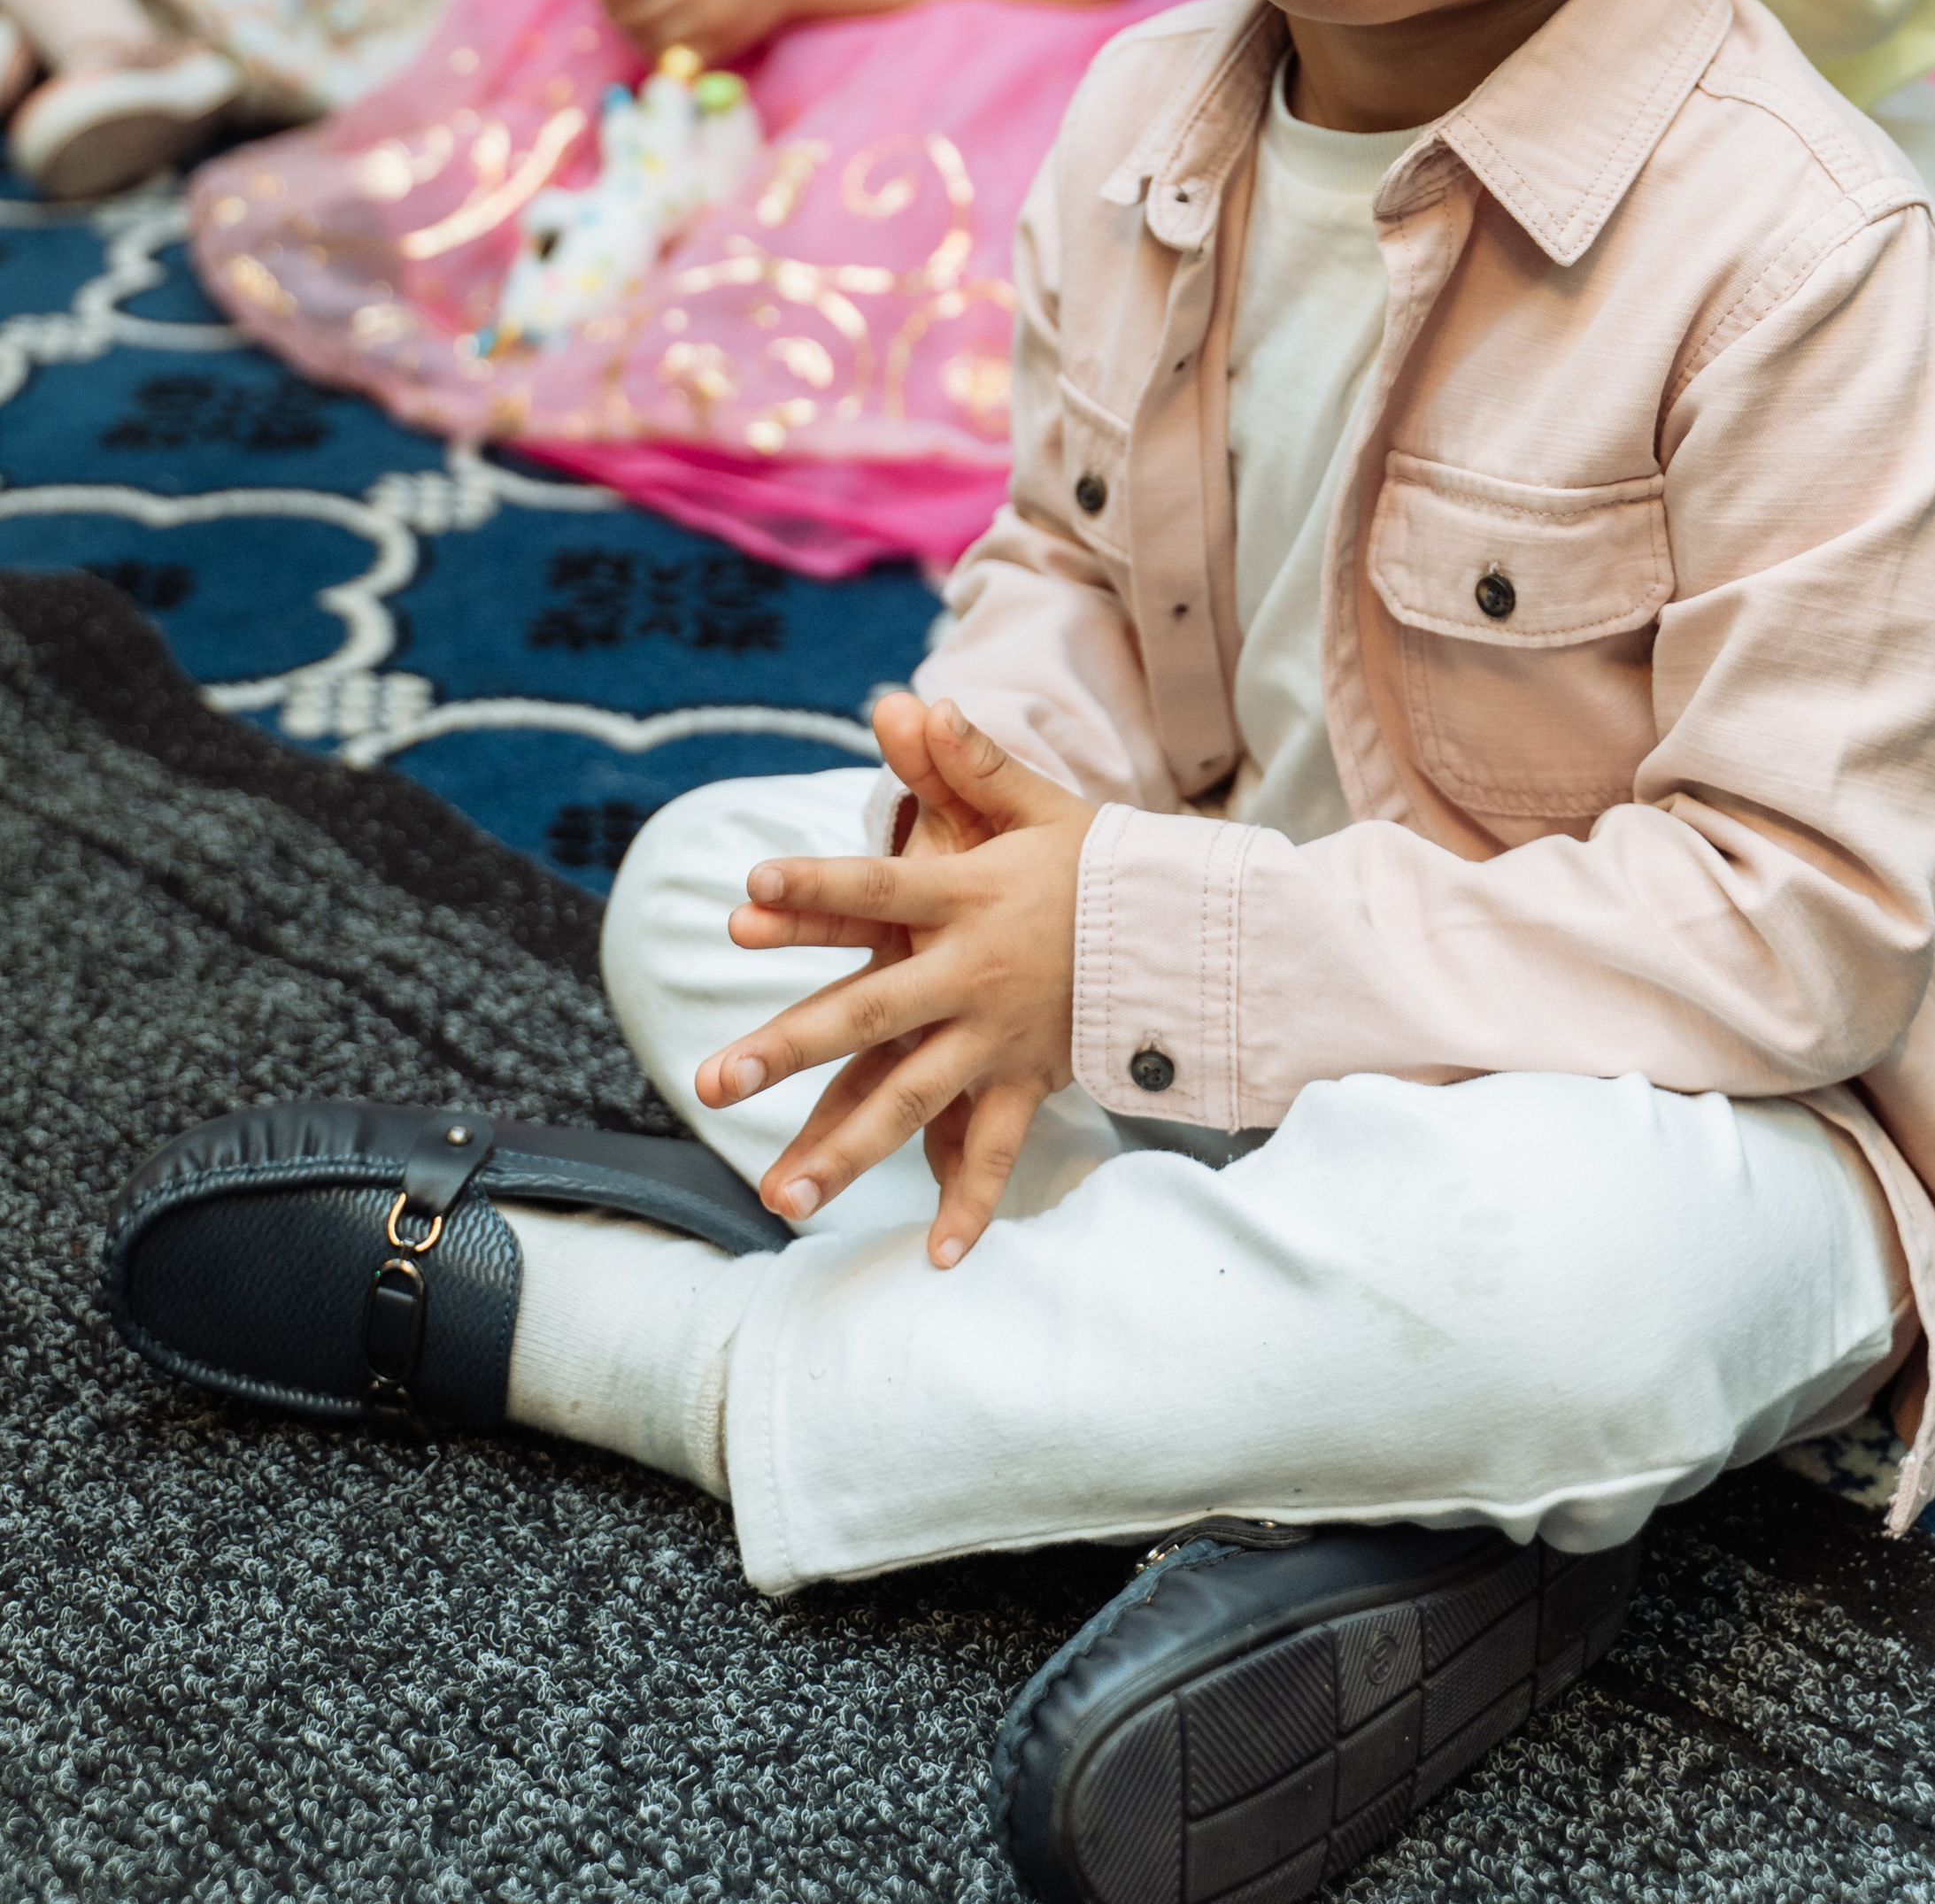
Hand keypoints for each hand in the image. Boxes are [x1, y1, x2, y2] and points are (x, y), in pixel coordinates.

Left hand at [692, 694, 1095, 1264]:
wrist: (1190, 929)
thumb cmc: (1098, 864)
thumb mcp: (1039, 806)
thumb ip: (970, 763)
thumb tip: (914, 704)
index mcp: (966, 900)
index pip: (876, 890)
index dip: (814, 889)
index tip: (746, 893)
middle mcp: (971, 975)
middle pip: (869, 1012)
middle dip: (788, 1046)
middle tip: (714, 1076)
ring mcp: (998, 1038)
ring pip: (911, 1100)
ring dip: (845, 1150)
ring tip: (780, 1196)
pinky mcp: (1029, 1080)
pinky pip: (994, 1148)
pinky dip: (970, 1204)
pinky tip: (937, 1260)